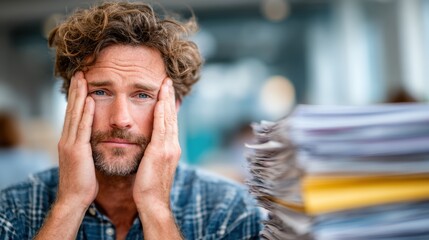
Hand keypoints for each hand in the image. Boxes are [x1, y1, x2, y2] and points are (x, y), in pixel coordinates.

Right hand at [56, 71, 97, 208]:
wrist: (74, 199)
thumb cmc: (83, 182)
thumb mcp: (84, 159)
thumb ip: (86, 146)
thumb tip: (93, 138)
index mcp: (71, 140)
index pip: (74, 114)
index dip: (77, 97)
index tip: (82, 81)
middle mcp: (68, 139)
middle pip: (72, 109)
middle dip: (76, 90)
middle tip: (80, 72)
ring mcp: (70, 144)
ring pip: (75, 114)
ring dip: (79, 95)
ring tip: (82, 78)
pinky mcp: (76, 151)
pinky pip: (83, 128)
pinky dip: (85, 113)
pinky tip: (89, 100)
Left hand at [133, 78, 180, 209]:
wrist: (152, 203)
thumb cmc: (148, 188)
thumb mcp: (152, 167)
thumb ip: (152, 153)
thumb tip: (148, 146)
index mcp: (170, 149)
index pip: (170, 123)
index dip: (169, 106)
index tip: (166, 93)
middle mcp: (173, 146)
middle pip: (172, 117)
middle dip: (170, 98)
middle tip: (168, 82)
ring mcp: (169, 148)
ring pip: (168, 119)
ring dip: (167, 100)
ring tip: (165, 84)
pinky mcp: (161, 152)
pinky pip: (161, 128)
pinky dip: (161, 112)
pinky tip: (159, 101)